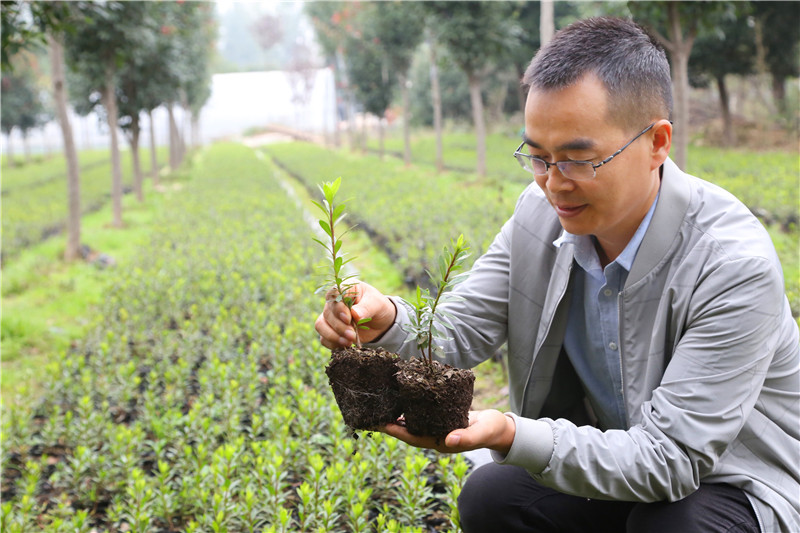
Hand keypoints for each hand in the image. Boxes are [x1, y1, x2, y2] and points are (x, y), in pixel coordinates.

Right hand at [315, 281, 396, 348]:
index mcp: (345, 289)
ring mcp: (330, 316)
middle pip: (327, 313)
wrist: (380, 322)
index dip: (338, 308)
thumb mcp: (378, 304)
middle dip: (339, 326)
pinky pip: (323, 338)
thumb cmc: (378, 307)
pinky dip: (332, 344)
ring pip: (321, 325)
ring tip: (348, 342)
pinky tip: (345, 345)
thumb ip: (367, 307)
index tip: (348, 319)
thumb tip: (355, 314)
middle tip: (352, 335)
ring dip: (333, 336)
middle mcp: (334, 302)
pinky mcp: (330, 330)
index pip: (333, 294)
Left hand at [380, 410, 515, 454]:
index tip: (381, 423)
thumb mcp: (481, 432)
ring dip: (399, 414)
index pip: (413, 438)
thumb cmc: (492, 430)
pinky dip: (412, 407)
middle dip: (392, 422)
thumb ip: (467, 437)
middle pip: (408, 430)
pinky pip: (423, 413)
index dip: (397, 431)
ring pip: (414, 421)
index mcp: (441, 442)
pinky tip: (404, 397)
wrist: (500, 427)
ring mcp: (438, 428)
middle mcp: (436, 436)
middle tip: (374, 410)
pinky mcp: (442, 418)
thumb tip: (448, 441)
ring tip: (384, 402)